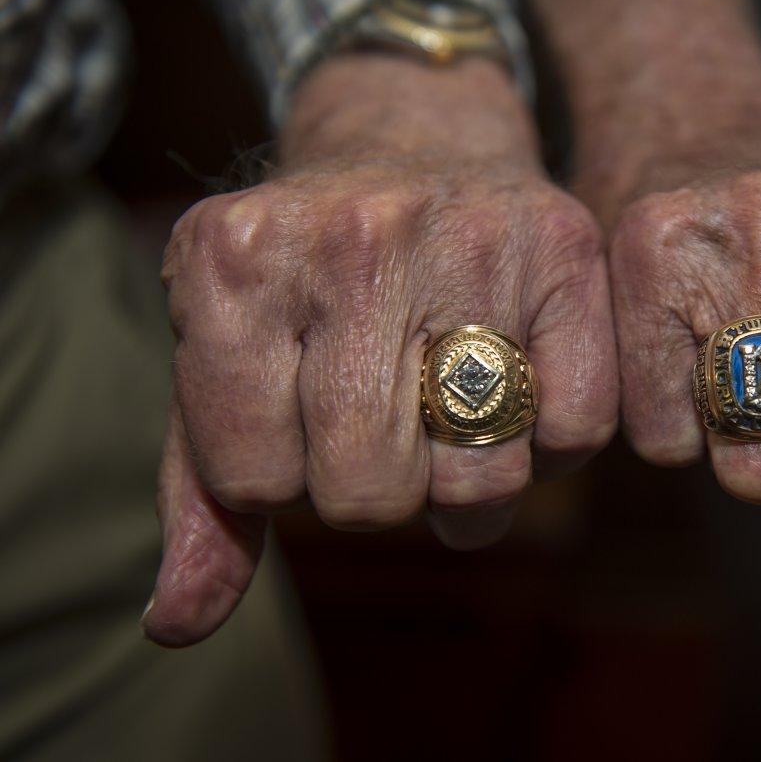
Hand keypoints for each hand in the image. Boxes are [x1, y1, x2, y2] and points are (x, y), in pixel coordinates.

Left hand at [142, 56, 617, 645]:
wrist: (417, 143)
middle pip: (371, 493)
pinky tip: (519, 392)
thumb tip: (178, 626)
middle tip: (383, 423)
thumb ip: (201, 499)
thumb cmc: (311, 280)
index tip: (300, 414)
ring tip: (450, 415)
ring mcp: (471, 239)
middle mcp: (353, 239)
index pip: (258, 483)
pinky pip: (573, 435)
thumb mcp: (226, 363)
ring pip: (482, 479)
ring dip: (465, 480)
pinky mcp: (569, 252)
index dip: (282, 475)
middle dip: (376, 487)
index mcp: (233, 263)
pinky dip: (549, 447)